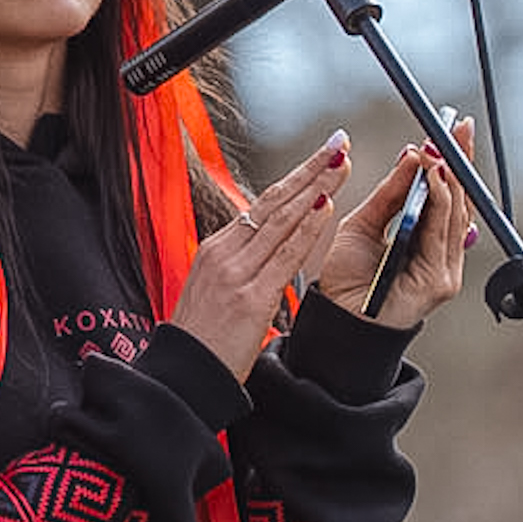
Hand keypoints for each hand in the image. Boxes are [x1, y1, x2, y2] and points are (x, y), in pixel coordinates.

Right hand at [165, 133, 351, 374]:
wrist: (182, 377)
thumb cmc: (198, 342)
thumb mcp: (209, 292)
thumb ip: (235, 267)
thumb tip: (258, 251)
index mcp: (215, 251)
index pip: (261, 207)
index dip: (293, 180)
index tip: (317, 160)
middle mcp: (224, 255)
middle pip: (274, 202)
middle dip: (309, 170)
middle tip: (336, 144)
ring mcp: (237, 274)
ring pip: (282, 219)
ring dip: (316, 187)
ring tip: (340, 163)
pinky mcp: (251, 297)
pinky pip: (285, 254)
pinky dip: (307, 227)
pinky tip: (326, 206)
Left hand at [307, 117, 477, 327]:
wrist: (333, 320)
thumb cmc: (346, 277)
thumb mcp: (365, 223)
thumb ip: (391, 194)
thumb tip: (413, 154)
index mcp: (427, 241)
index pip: (449, 196)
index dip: (455, 163)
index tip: (456, 129)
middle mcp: (442, 255)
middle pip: (460, 202)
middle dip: (459, 163)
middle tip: (457, 129)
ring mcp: (444, 270)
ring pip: (454, 214)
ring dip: (448, 177)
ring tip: (440, 147)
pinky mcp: (439, 281)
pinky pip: (441, 233)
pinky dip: (439, 202)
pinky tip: (434, 177)